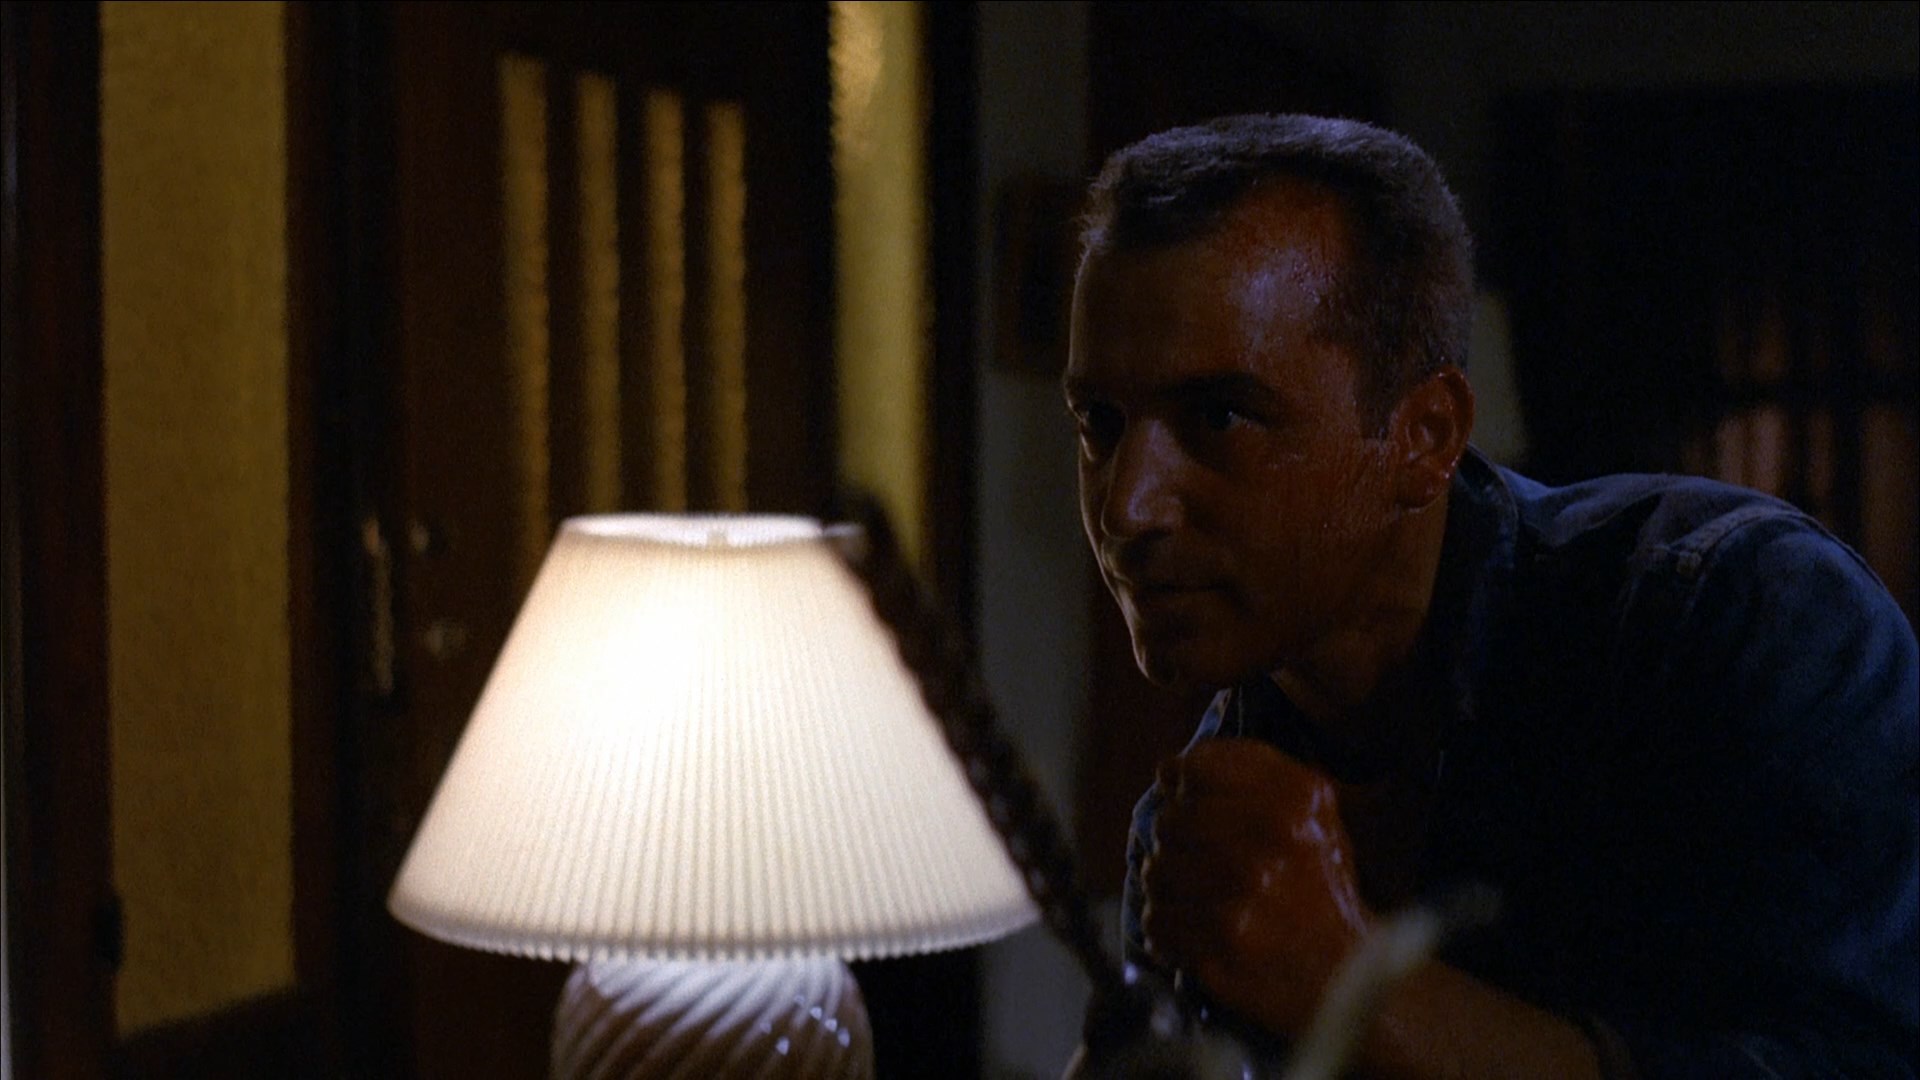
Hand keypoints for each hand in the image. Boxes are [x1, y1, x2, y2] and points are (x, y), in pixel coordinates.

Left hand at [1142, 738, 1372, 1037]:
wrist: (1344, 974)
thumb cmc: (1321, 886)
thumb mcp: (1314, 813)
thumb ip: (1252, 773)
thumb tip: (1170, 769)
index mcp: (1296, 800)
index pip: (1196, 769)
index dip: (1182, 781)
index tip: (1183, 794)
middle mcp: (1270, 844)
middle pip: (1168, 821)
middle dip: (1176, 839)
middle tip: (1198, 856)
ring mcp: (1241, 899)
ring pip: (1156, 871)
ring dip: (1169, 884)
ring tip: (1200, 896)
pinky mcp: (1218, 949)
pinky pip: (1156, 920)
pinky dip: (1168, 925)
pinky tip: (1195, 927)